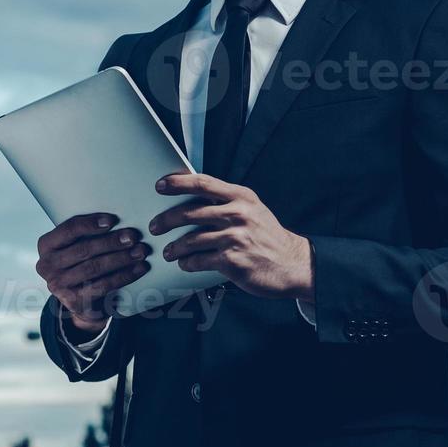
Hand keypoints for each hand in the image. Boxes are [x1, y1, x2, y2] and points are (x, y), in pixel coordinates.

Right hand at [36, 213, 151, 335]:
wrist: (80, 299)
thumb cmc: (81, 262)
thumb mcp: (76, 246)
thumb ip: (88, 234)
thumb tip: (120, 219)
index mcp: (46, 245)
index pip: (69, 230)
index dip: (91, 224)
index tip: (112, 220)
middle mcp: (47, 265)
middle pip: (84, 249)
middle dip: (111, 242)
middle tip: (133, 236)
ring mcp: (58, 285)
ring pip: (94, 267)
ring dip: (121, 258)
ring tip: (140, 251)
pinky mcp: (73, 300)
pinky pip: (103, 285)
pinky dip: (124, 275)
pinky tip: (139, 268)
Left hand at [148, 173, 313, 298]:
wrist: (292, 264)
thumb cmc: (269, 237)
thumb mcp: (254, 210)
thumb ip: (227, 203)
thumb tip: (192, 199)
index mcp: (242, 197)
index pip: (203, 183)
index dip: (178, 183)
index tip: (160, 185)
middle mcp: (238, 214)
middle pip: (190, 212)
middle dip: (166, 220)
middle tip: (155, 226)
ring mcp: (235, 237)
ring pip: (190, 240)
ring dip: (174, 247)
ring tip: (169, 252)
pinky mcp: (232, 260)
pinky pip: (198, 260)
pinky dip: (188, 263)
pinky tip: (186, 264)